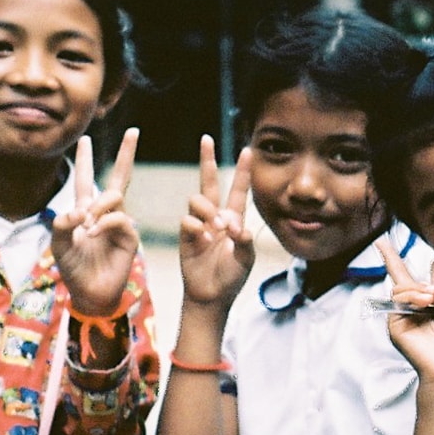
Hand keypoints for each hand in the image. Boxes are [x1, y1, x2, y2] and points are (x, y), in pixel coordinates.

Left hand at [53, 128, 141, 317]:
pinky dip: (104, 222)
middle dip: (126, 154)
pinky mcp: (129, 236)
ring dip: (98, 206)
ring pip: (114, 196)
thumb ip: (61, 224)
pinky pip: (119, 218)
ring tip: (86, 226)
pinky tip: (92, 233)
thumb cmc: (73, 268)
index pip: (86, 179)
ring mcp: (119, 223)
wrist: (90, 292)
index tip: (85, 138)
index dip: (86, 160)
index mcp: (85, 211)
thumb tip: (79, 210)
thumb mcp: (58, 244)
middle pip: (117, 178)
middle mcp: (104, 213)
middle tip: (134, 131)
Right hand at [179, 135, 255, 311]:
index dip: (243, 170)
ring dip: (208, 210)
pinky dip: (196, 227)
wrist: (211, 295)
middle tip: (206, 139)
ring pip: (198, 199)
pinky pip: (187, 220)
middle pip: (210, 182)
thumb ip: (245, 243)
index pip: (239, 189)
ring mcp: (199, 224)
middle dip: (207, 159)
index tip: (248, 149)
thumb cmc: (231, 277)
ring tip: (217, 228)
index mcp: (235, 219)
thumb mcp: (245, 260)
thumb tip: (240, 229)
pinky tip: (204, 239)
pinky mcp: (186, 236)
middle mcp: (216, 217)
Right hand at [380, 239, 433, 381]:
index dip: (424, 267)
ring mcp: (404, 315)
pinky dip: (412, 296)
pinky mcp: (395, 323)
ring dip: (418, 288)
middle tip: (381, 243)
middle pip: (402, 279)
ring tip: (431, 299)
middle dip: (391, 259)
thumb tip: (433, 267)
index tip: (406, 250)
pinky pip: (398, 298)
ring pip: (401, 286)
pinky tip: (424, 302)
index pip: (426, 282)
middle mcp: (418, 307)